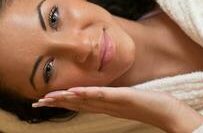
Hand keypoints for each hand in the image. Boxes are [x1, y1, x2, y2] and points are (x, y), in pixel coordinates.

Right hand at [32, 87, 202, 131]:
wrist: (166, 111)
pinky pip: (101, 95)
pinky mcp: (121, 98)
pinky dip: (86, 94)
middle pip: (76, 104)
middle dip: (56, 103)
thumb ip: (111, 95)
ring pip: (84, 101)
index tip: (45, 100)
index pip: (78, 103)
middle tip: (37, 102)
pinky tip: (74, 92)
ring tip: (48, 98)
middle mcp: (104, 105)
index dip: (60, 102)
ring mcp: (112, 102)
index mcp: (103, 105)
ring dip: (65, 99)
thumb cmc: (146, 104)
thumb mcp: (124, 97)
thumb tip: (101, 91)